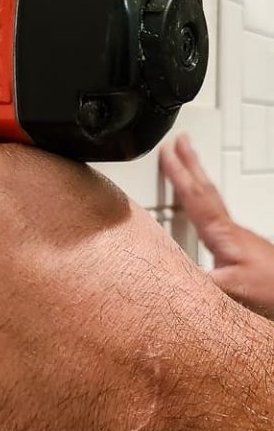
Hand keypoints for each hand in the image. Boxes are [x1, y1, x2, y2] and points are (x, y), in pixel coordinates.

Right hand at [160, 133, 273, 318]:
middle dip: (192, 163)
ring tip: (189, 165)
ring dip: (198, 179)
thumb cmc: (270, 290)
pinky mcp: (241, 247)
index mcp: (223, 235)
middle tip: (181, 140)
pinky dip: (204, 201)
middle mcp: (231, 232)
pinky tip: (201, 209)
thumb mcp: (230, 290)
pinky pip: (216, 215)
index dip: (179, 173)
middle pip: (207, 189)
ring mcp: (238, 238)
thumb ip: (195, 282)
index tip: (167, 151)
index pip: (196, 197)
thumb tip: (167, 275)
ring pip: (213, 200)